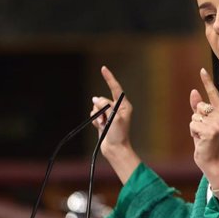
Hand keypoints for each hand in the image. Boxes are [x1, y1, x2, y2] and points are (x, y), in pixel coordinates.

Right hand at [91, 66, 139, 183]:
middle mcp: (117, 108)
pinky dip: (94, 120)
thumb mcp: (114, 118)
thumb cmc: (118, 134)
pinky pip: (94, 114)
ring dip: (97, 115)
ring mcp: (110, 114)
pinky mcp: (103, 120)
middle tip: (105, 120)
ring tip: (103, 125)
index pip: (115, 88)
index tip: (103, 68)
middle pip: (102, 100)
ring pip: (96, 107)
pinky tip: (99, 127)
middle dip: (100, 108)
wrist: (115, 149)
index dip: (109, 78)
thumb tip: (95, 99)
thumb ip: (105, 106)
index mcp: (124, 106)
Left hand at [189, 68, 218, 187]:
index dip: (207, 82)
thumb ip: (198, 108)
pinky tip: (201, 141)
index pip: (214, 94)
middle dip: (196, 118)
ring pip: (194, 117)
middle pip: (199, 107)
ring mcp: (218, 124)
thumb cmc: (207, 141)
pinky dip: (193, 133)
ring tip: (202, 137)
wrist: (212, 160)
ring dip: (194, 128)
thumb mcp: (203, 122)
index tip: (202, 70)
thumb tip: (194, 91)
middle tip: (204, 131)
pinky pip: (192, 125)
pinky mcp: (210, 132)